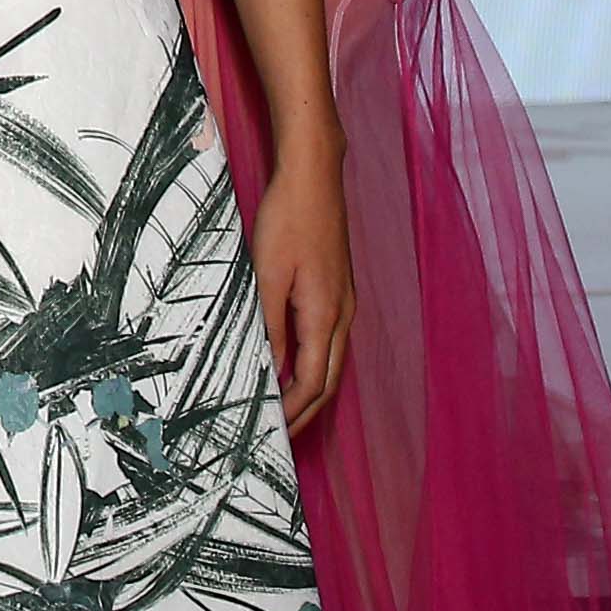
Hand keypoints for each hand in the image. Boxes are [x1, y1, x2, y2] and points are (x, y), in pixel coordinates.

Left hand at [248, 154, 353, 430]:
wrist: (313, 176)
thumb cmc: (288, 219)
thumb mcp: (267, 273)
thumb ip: (268, 323)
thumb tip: (267, 366)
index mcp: (326, 315)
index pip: (313, 382)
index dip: (294, 411)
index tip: (271, 429)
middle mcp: (342, 315)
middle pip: (329, 380)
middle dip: (305, 411)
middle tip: (279, 434)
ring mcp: (344, 303)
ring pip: (332, 362)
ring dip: (310, 389)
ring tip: (283, 408)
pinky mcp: (338, 290)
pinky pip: (329, 341)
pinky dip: (313, 364)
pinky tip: (293, 364)